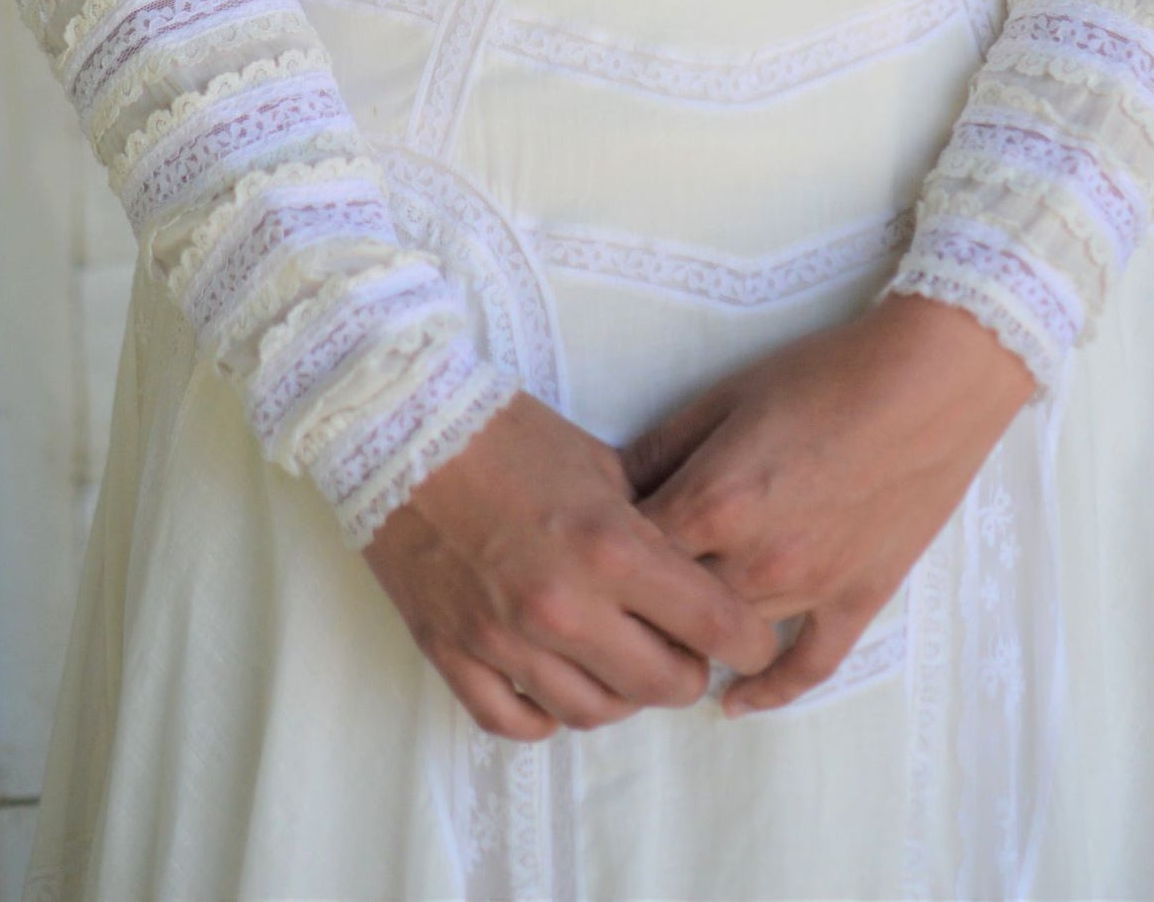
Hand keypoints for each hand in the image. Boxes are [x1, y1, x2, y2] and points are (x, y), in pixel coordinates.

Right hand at [362, 390, 783, 740]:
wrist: (400, 431)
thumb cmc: (506, 434)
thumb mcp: (598, 462)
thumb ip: (648, 523)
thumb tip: (690, 569)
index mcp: (610, 547)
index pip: (713, 623)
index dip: (749, 639)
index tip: (753, 638)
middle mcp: (564, 606)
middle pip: (662, 684)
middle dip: (688, 669)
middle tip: (686, 647)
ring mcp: (504, 639)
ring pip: (593, 713)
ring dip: (621, 695)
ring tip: (622, 663)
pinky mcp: (453, 654)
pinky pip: (515, 723)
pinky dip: (545, 714)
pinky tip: (557, 683)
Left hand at [617, 293, 1037, 717]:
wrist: (929, 381)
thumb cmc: (824, 374)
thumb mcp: (725, 395)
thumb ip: (661, 447)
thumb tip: (607, 489)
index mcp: (713, 501)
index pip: (629, 557)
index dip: (605, 553)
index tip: (593, 548)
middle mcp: (753, 559)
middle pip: (671, 609)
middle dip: (642, 601)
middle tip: (623, 592)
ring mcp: (808, 588)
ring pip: (729, 639)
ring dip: (695, 636)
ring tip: (665, 629)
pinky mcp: (857, 601)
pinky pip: (808, 667)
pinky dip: (767, 690)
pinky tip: (733, 700)